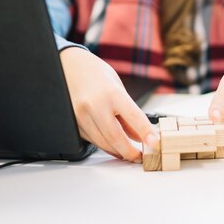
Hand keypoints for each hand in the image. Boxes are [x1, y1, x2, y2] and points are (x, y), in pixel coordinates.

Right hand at [60, 47, 158, 161]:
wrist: (68, 66)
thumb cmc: (96, 73)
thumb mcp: (118, 87)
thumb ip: (129, 113)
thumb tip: (140, 136)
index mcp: (112, 93)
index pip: (134, 118)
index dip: (146, 134)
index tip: (155, 144)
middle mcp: (95, 105)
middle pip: (116, 138)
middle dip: (131, 152)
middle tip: (140, 156)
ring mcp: (81, 115)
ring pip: (103, 143)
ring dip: (118, 152)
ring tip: (129, 153)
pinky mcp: (74, 123)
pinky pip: (92, 140)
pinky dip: (105, 145)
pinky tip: (113, 145)